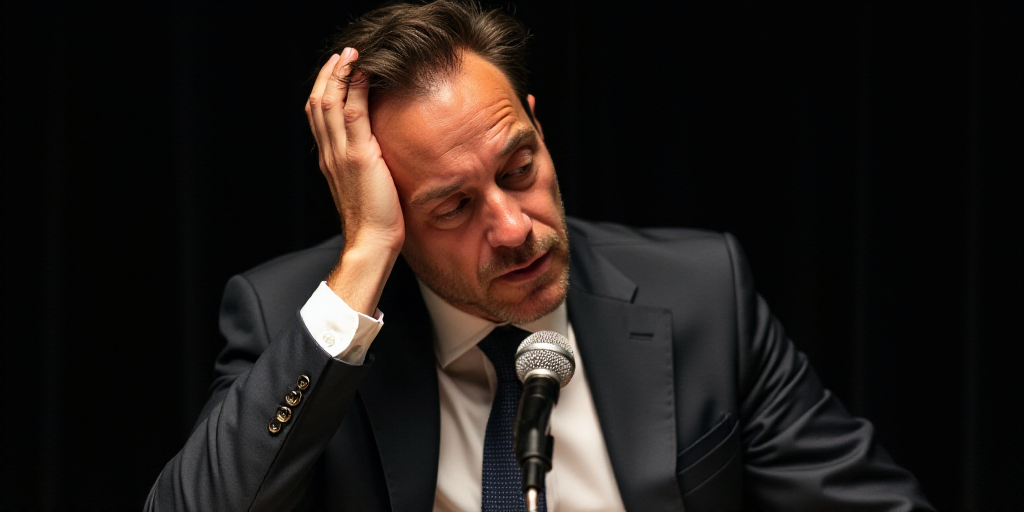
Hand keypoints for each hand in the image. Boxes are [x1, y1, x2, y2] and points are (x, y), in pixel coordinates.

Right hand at [305, 48, 402, 313]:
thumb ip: (364, 167)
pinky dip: (356, 90)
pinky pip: (353, 114)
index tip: (336, 72)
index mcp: (330, 161)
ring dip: (339, 75)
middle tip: (342, 55)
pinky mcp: (360, 157)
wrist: (372, 243)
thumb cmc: (376, 221)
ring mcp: (342, 154)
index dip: (323, 90)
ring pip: (329, 103)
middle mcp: (330, 154)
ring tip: (351, 55)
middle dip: (328, 75)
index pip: (317, 117)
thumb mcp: (365, 187)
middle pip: (317, 103)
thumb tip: (378, 153)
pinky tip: (366, 74)